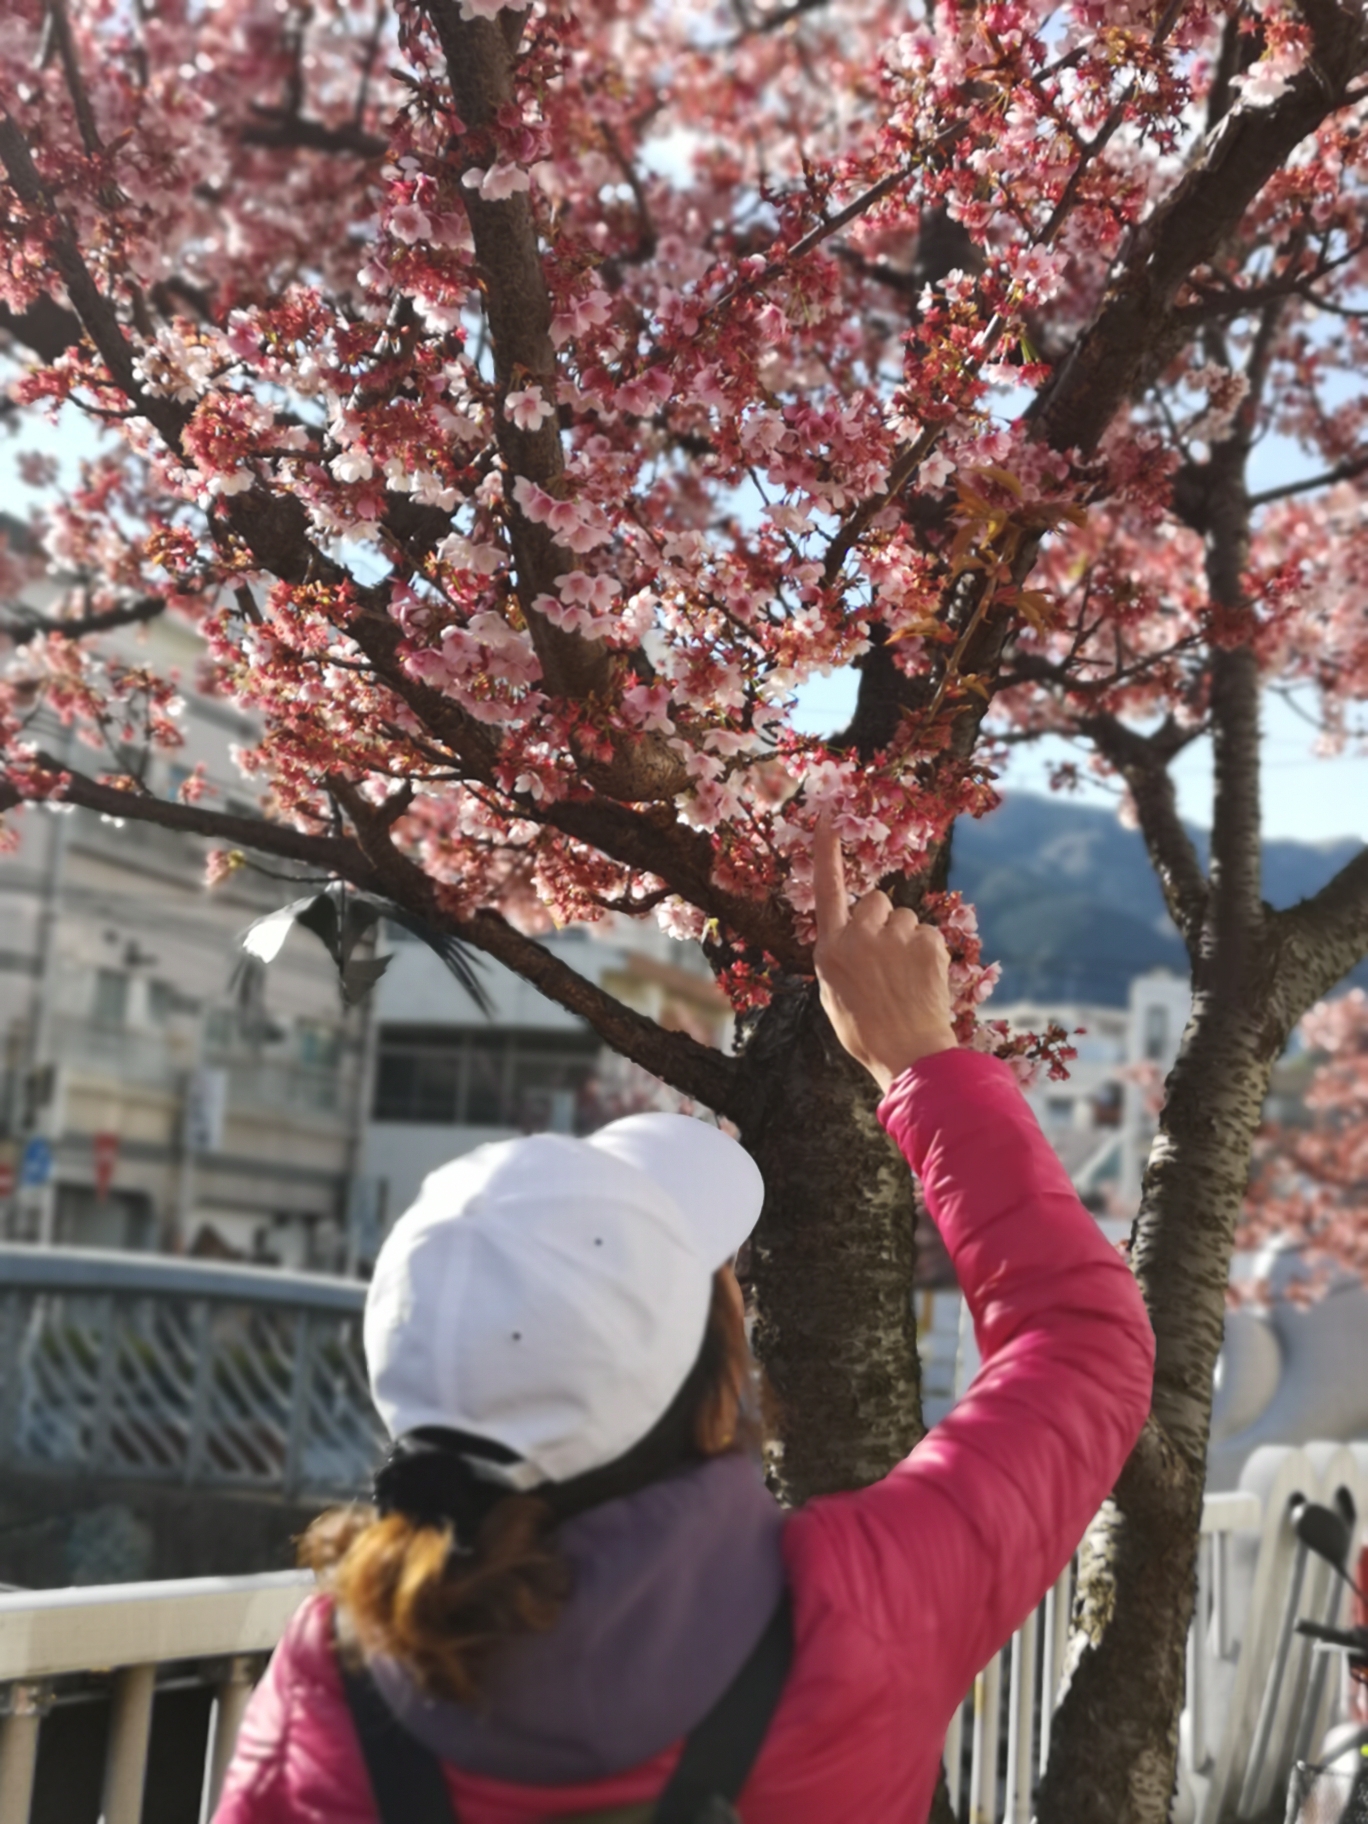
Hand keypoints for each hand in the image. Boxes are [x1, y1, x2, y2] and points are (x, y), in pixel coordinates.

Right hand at [812, 815, 957, 1091]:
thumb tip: (854, 938)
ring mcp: (895, 937)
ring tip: (905, 976)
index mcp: (830, 949)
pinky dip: (929, 952)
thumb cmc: (865, 1031)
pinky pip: (929, 933)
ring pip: (906, 918)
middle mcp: (859, 935)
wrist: (908, 1052)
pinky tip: (923, 980)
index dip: (826, 852)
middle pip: (876, 901)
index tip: (827, 817)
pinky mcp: (928, 943)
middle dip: (883, 920)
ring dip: (907, 938)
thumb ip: (840, 956)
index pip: (827, 889)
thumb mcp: (834, 993)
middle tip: (887, 957)